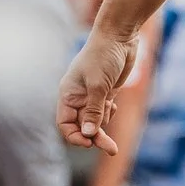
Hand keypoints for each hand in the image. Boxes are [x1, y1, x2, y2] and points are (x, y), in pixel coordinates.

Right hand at [57, 30, 139, 153]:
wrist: (118, 36)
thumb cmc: (103, 56)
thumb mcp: (98, 86)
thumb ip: (93, 111)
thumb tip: (88, 134)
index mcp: (68, 95)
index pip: (65, 124)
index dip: (75, 136)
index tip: (90, 142)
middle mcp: (77, 97)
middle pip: (82, 126)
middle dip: (95, 137)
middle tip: (112, 149)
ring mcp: (91, 95)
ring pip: (94, 121)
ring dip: (104, 124)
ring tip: (112, 109)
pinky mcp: (105, 93)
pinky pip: (104, 112)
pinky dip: (108, 114)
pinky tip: (114, 105)